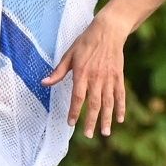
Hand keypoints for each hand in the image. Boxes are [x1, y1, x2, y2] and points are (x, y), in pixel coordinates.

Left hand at [41, 13, 128, 137]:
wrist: (108, 31)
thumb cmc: (85, 42)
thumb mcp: (69, 55)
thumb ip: (58, 71)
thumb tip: (44, 83)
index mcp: (82, 73)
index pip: (77, 97)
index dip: (74, 111)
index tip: (71, 123)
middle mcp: (96, 78)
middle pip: (94, 103)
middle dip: (91, 121)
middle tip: (87, 135)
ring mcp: (109, 78)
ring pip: (108, 102)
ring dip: (107, 119)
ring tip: (105, 133)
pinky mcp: (118, 76)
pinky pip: (120, 95)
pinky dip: (121, 107)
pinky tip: (120, 119)